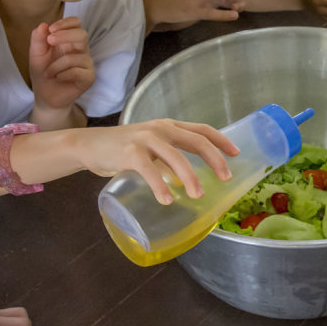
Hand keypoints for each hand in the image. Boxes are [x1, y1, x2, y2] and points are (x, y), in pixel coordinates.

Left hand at [28, 17, 93, 115]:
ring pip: (75, 57)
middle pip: (82, 34)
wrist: (45, 97)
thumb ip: (38, 39)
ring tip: (48, 72)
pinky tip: (58, 78)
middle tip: (50, 41)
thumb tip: (43, 25)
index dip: (66, 23)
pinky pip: (78, 71)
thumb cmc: (43, 74)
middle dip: (65, 35)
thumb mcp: (36, 54)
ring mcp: (86, 64)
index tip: (51, 29)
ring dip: (56, 65)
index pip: (76, 23)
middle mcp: (81, 50)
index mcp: (69, 41)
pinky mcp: (88, 78)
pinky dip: (63, 74)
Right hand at [79, 120, 239, 203]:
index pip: (202, 130)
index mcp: (169, 126)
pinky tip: (167, 199)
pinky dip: (160, 186)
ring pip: (176, 157)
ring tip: (198, 195)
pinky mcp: (129, 152)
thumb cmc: (123, 149)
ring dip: (190, 177)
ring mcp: (145, 139)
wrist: (89, 145)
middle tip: (226, 178)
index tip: (237, 154)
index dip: (221, 141)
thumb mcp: (151, 148)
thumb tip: (190, 179)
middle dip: (215, 160)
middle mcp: (161, 128)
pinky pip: (149, 170)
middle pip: (196, 141)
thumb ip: (169, 158)